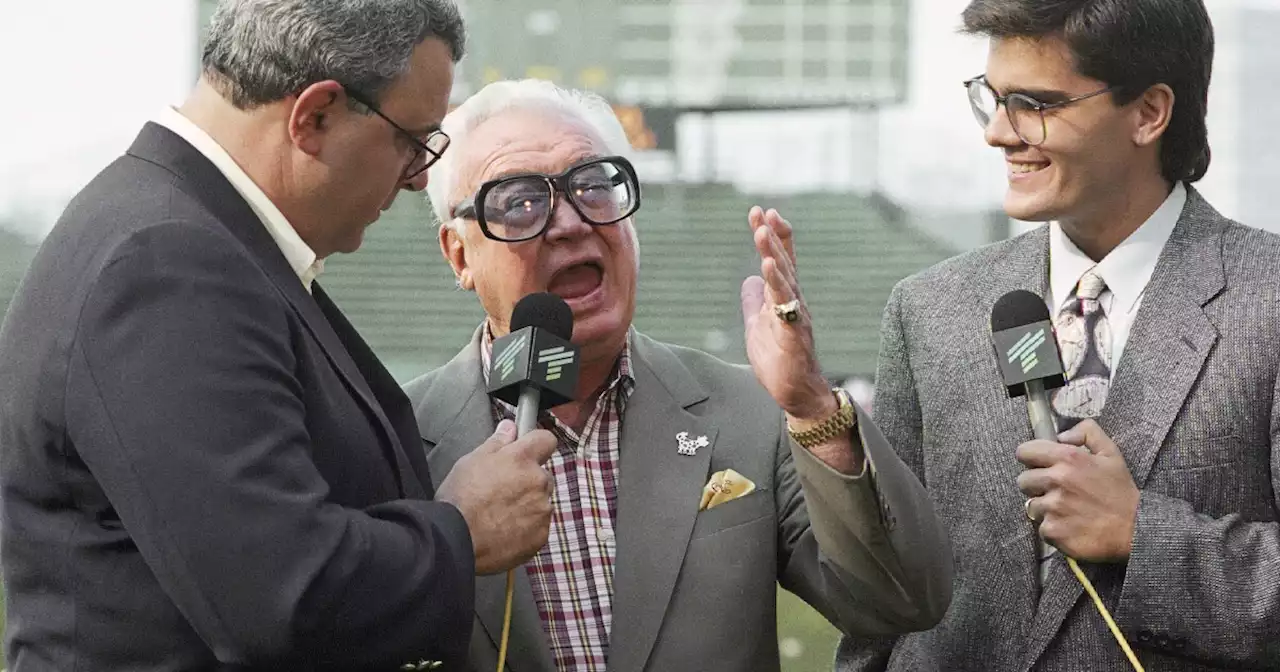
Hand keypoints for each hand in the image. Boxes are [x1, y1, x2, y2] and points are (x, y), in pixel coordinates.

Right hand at [436, 419, 555, 574]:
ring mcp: (542, 509)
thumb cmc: (460, 500)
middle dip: (527, 479)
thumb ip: (497, 442)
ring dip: (527, 504)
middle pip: (542, 474)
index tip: (526, 450)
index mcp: (521, 459)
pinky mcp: (541, 534)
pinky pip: (539, 525)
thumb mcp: (471, 461)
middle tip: (502, 489)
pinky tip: (504, 529)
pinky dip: (527, 526)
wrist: (456, 541)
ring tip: (499, 513)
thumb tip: (509, 428)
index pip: (545, 439)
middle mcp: (538, 481)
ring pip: (541, 500)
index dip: (535, 443)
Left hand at [739, 206, 833, 421]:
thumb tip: (747, 278)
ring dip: (772, 252)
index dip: (773, 236)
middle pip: (783, 261)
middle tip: (761, 211)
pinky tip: (767, 265)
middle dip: (772, 235)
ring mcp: (795, 315)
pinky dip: (775, 282)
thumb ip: (753, 301)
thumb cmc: (780, 360)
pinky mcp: (792, 332)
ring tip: (762, 231)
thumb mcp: (757, 324)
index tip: (763, 213)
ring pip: (784, 278)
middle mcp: (793, 300)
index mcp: (784, 298)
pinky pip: (784, 303)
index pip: (779, 260)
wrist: (795, 392)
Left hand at [1016, 420, 1139, 561]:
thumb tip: (1061, 435)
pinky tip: (1071, 526)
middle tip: (1057, 490)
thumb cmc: (1121, 492)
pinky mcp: (1053, 531)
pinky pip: (1041, 527)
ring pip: (1031, 505)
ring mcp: (1053, 507)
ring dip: (1045, 508)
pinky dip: (1053, 528)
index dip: (1030, 458)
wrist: (1134, 531)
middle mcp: (1057, 481)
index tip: (1039, 465)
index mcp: (1068, 459)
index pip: (1024, 452)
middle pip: (1023, 480)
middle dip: (1036, 484)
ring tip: (1068, 510)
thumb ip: (1087, 432)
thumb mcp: (1111, 453)